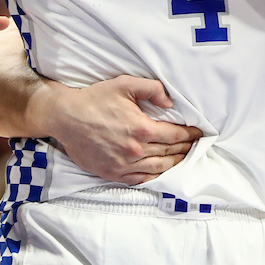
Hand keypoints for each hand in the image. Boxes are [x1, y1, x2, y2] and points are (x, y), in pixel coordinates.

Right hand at [33, 76, 204, 185]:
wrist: (66, 117)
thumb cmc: (95, 99)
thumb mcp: (124, 84)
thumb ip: (152, 89)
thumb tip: (170, 101)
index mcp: (141, 128)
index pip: (174, 135)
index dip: (189, 135)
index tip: (198, 133)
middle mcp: (135, 150)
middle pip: (169, 153)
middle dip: (185, 148)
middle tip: (194, 145)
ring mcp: (123, 164)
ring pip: (157, 168)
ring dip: (174, 163)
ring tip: (182, 158)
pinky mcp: (112, 173)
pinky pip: (139, 180)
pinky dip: (154, 177)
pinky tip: (160, 172)